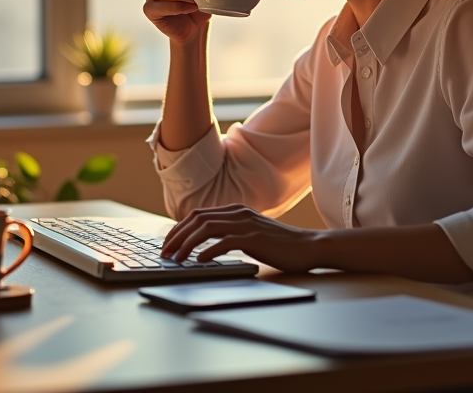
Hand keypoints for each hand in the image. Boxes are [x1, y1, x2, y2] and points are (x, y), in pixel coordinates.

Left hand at [161, 204, 321, 272]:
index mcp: (236, 210)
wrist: (308, 246)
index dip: (179, 228)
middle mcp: (239, 213)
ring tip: (176, 258)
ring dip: (187, 244)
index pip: (198, 215)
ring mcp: (246, 224)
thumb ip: (231, 233)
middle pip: (197, 219)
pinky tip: (199, 261)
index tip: (167, 244)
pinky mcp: (254, 238)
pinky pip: (225, 242)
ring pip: (207, 228)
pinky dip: (208, 251)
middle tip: (164, 252)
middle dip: (177, 236)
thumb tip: (204, 245)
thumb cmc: (279, 245)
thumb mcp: (251, 234)